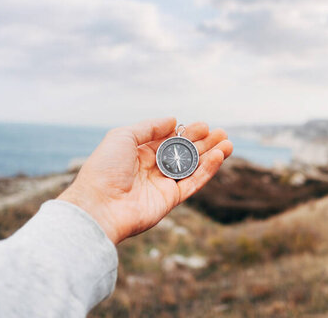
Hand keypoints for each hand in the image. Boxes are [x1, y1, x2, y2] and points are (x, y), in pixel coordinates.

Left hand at [57, 117, 232, 243]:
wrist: (99, 206)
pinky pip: (192, 183)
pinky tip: (218, 157)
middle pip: (183, 153)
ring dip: (211, 156)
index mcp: (138, 153)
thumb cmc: (105, 169)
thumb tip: (174, 121)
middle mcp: (152, 169)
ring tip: (228, 143)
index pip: (168, 140)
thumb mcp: (123, 136)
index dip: (186, 133)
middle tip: (221, 132)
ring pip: (192, 168)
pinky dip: (206, 170)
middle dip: (203, 143)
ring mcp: (161, 185)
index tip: (203, 125)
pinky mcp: (170, 200)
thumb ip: (150, 127)